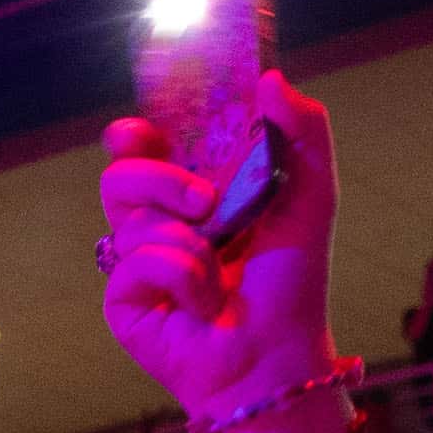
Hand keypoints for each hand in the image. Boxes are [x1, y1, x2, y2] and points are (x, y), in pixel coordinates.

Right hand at [97, 69, 341, 425]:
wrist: (275, 355)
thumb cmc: (292, 283)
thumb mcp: (312, 195)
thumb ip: (303, 129)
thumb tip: (269, 78)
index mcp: (191, 193)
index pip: (144, 149)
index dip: (132, 135)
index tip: (138, 130)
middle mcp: (157, 225)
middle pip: (120, 175)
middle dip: (160, 179)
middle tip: (205, 202)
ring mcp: (135, 263)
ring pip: (128, 217)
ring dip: (184, 238)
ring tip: (218, 266)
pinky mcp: (123, 301)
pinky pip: (135, 263)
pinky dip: (180, 277)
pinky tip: (202, 304)